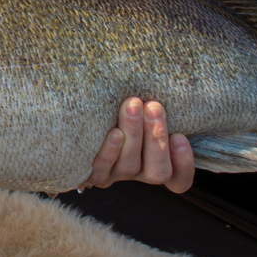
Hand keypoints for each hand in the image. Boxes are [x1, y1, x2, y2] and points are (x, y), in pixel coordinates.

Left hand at [80, 97, 194, 192]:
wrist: (72, 111)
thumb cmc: (121, 102)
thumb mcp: (143, 106)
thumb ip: (157, 105)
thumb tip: (177, 77)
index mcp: (158, 162)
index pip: (179, 179)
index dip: (184, 164)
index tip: (180, 136)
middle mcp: (138, 172)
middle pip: (158, 172)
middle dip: (157, 138)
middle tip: (153, 106)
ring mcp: (114, 174)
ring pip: (130, 166)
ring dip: (134, 134)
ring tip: (133, 105)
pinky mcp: (90, 173)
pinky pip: (101, 169)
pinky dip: (110, 151)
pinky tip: (114, 133)